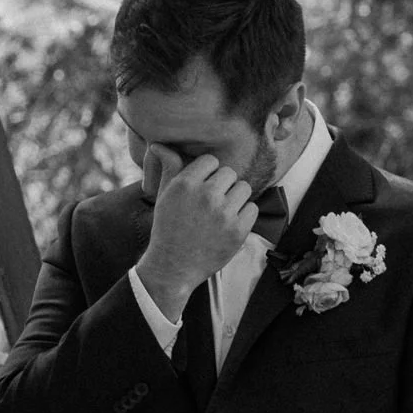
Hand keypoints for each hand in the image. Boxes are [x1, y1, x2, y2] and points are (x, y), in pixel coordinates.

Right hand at [135, 145, 259, 318]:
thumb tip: (160, 145)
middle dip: (222, 185)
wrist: (172, 267)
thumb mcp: (164, 196)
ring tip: (221, 212)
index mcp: (185, 184)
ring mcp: (223, 214)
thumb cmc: (168, 228)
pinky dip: (244, 216)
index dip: (208, 173)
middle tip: (211, 202)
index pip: (211, 161)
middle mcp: (205, 196)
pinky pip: (252, 209)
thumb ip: (169, 168)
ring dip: (235, 199)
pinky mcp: (238, 231)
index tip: (202, 187)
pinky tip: (229, 224)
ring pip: (243, 188)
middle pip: (229, 173)